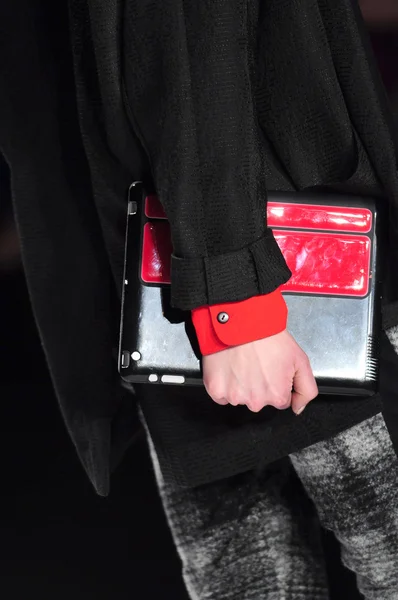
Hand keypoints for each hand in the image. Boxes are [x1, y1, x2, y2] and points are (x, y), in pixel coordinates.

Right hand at [202, 330, 317, 414]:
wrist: (243, 322)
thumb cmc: (269, 337)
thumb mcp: (300, 360)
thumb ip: (306, 389)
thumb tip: (298, 408)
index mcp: (277, 396)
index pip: (280, 400)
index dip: (277, 383)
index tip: (271, 369)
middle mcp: (255, 401)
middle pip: (259, 401)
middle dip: (259, 386)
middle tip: (257, 364)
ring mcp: (234, 397)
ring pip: (240, 398)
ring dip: (240, 385)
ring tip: (243, 363)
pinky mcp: (216, 390)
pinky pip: (221, 395)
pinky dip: (224, 385)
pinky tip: (230, 369)